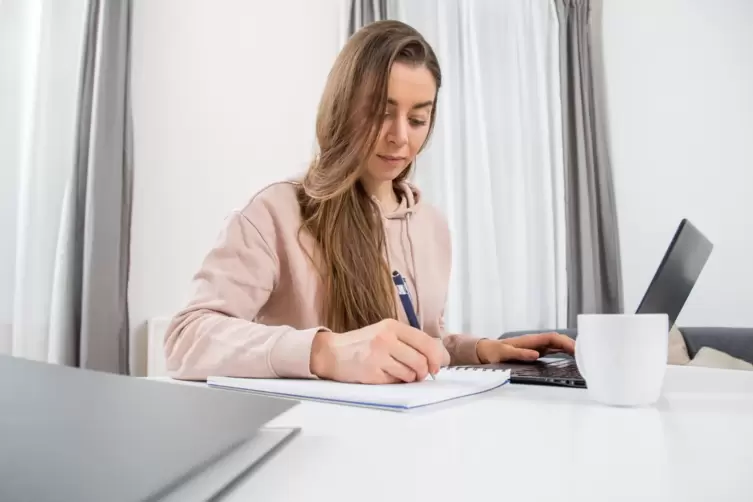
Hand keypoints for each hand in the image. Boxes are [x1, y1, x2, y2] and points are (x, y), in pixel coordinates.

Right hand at [310, 319, 449, 383]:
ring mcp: (378, 356)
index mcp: (392, 326)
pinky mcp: (371, 373)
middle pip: (420, 361)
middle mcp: (386, 339)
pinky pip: (395, 382)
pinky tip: (384, 375)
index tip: (435, 367)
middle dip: (423, 372)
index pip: (426, 342)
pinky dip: (394, 382)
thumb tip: (435, 358)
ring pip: (410, 374)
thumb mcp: (384, 333)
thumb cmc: (362, 344)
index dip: (436, 358)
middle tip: (418, 375)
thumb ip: (407, 341)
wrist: (331, 353)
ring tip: (397, 373)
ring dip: (408, 378)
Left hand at [476, 332, 575, 363]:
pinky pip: (553, 350)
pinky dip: (563, 352)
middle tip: (585, 354)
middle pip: (557, 340)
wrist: (486, 351)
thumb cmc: (494, 351)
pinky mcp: (536, 351)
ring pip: (557, 344)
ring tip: (583, 356)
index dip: (564, 342)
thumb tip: (536, 354)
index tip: (576, 349)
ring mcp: (536, 346)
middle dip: (571, 345)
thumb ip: (519, 353)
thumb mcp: (504, 353)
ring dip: (569, 348)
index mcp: (530, 340)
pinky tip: (571, 357)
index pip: (552, 338)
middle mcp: (535, 342)